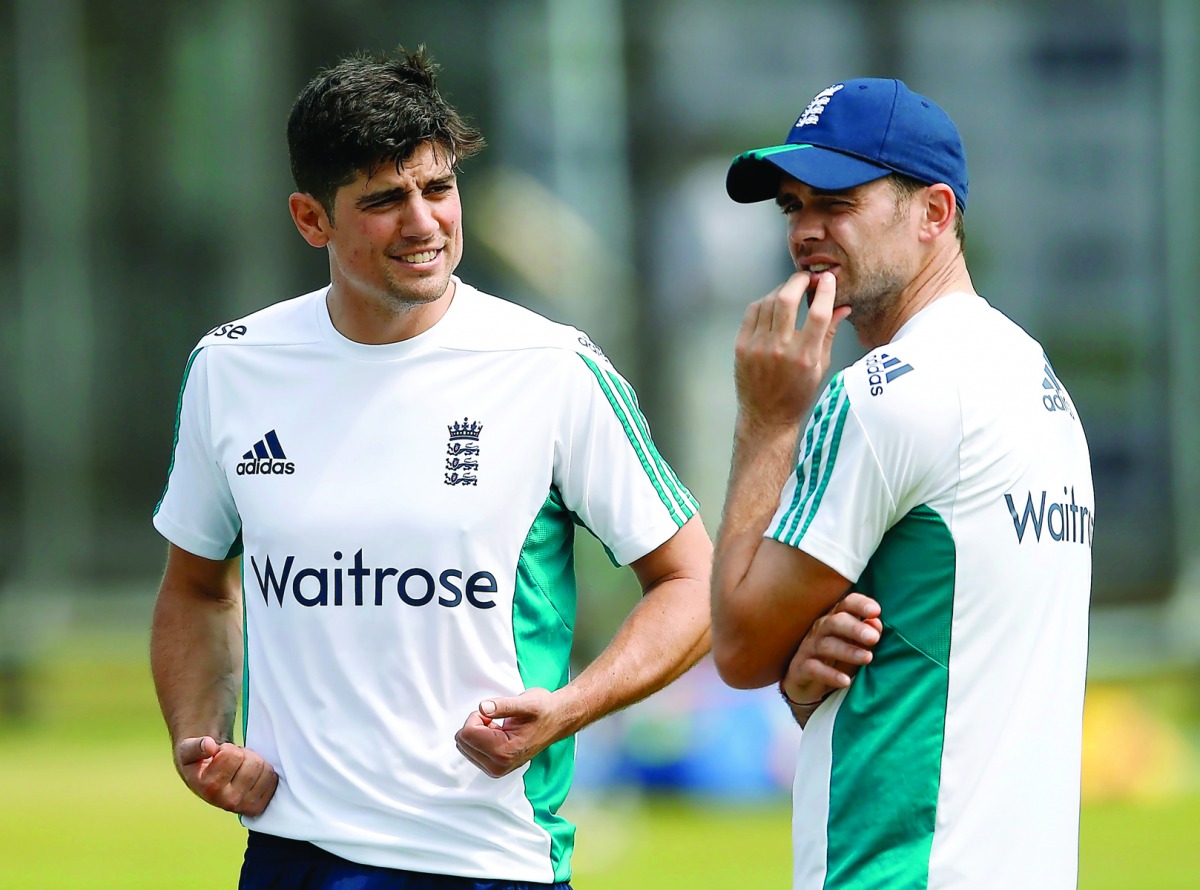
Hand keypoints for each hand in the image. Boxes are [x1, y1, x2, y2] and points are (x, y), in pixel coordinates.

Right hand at [175, 736, 277, 815]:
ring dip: (254, 764)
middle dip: (243, 756)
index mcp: (209, 787)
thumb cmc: (199, 763)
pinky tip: (249, 778)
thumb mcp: (188, 751)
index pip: (233, 755)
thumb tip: (208, 745)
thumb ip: (195, 746)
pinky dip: (264, 773)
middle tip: (231, 763)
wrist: (205, 781)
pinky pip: (273, 780)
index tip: (217, 756)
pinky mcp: (257, 807)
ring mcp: (244, 806)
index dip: (227, 749)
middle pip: (253, 762)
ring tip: (238, 770)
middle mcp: (227, 801)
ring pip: (266, 770)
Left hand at [454, 688, 567, 777]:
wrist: (557, 720)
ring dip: (479, 732)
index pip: (467, 733)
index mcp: (504, 752)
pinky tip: (500, 735)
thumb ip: (502, 706)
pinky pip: (471, 750)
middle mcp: (498, 766)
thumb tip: (482, 708)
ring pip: (464, 746)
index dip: (478, 716)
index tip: (495, 714)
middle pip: (463, 741)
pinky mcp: (494, 768)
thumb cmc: (543, 710)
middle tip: (499, 721)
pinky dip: (481, 739)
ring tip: (501, 728)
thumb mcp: (525, 703)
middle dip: (477, 725)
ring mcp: (496, 769)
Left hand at [734, 271, 850, 430]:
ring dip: (782, 290)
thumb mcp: (820, 367)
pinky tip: (773, 303)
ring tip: (791, 291)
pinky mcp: (742, 346)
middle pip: (788, 299)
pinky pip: (752, 312)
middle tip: (807, 279)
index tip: (827, 278)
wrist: (766, 416)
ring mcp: (757, 347)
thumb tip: (843, 307)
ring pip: (768, 301)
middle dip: (799, 281)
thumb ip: (829, 333)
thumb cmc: (796, 395)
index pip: (818, 313)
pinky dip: (765, 301)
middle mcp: (780, 349)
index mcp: (805, 356)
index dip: (824, 290)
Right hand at [781, 592, 881, 706]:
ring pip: (826, 645)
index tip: (876, 611)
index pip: (846, 605)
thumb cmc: (835, 659)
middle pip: (835, 622)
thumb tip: (876, 623)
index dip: (860, 605)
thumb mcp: (854, 646)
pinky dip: (830, 675)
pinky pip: (814, 669)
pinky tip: (845, 681)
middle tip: (873, 638)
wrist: (805, 682)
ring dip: (847, 651)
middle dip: (854, 628)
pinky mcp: (801, 668)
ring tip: (867, 658)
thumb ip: (867, 634)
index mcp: (835, 620)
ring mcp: (809, 648)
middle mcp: (820, 630)